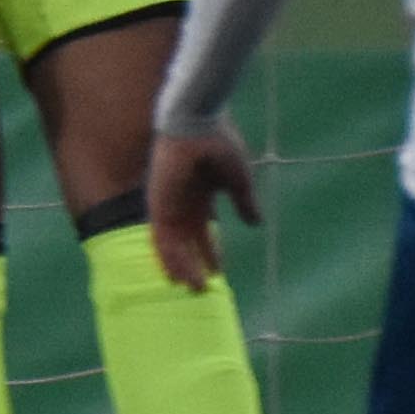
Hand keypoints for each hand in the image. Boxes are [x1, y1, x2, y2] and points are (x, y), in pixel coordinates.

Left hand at [145, 125, 255, 291]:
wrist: (197, 124)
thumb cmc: (218, 143)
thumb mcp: (238, 179)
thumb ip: (244, 202)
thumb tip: (256, 224)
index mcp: (200, 193)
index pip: (203, 229)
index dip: (210, 250)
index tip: (219, 270)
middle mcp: (182, 201)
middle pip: (187, 241)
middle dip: (195, 263)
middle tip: (203, 288)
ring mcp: (168, 204)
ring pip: (173, 244)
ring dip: (182, 267)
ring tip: (193, 290)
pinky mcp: (158, 204)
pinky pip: (160, 238)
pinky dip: (169, 258)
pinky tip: (175, 277)